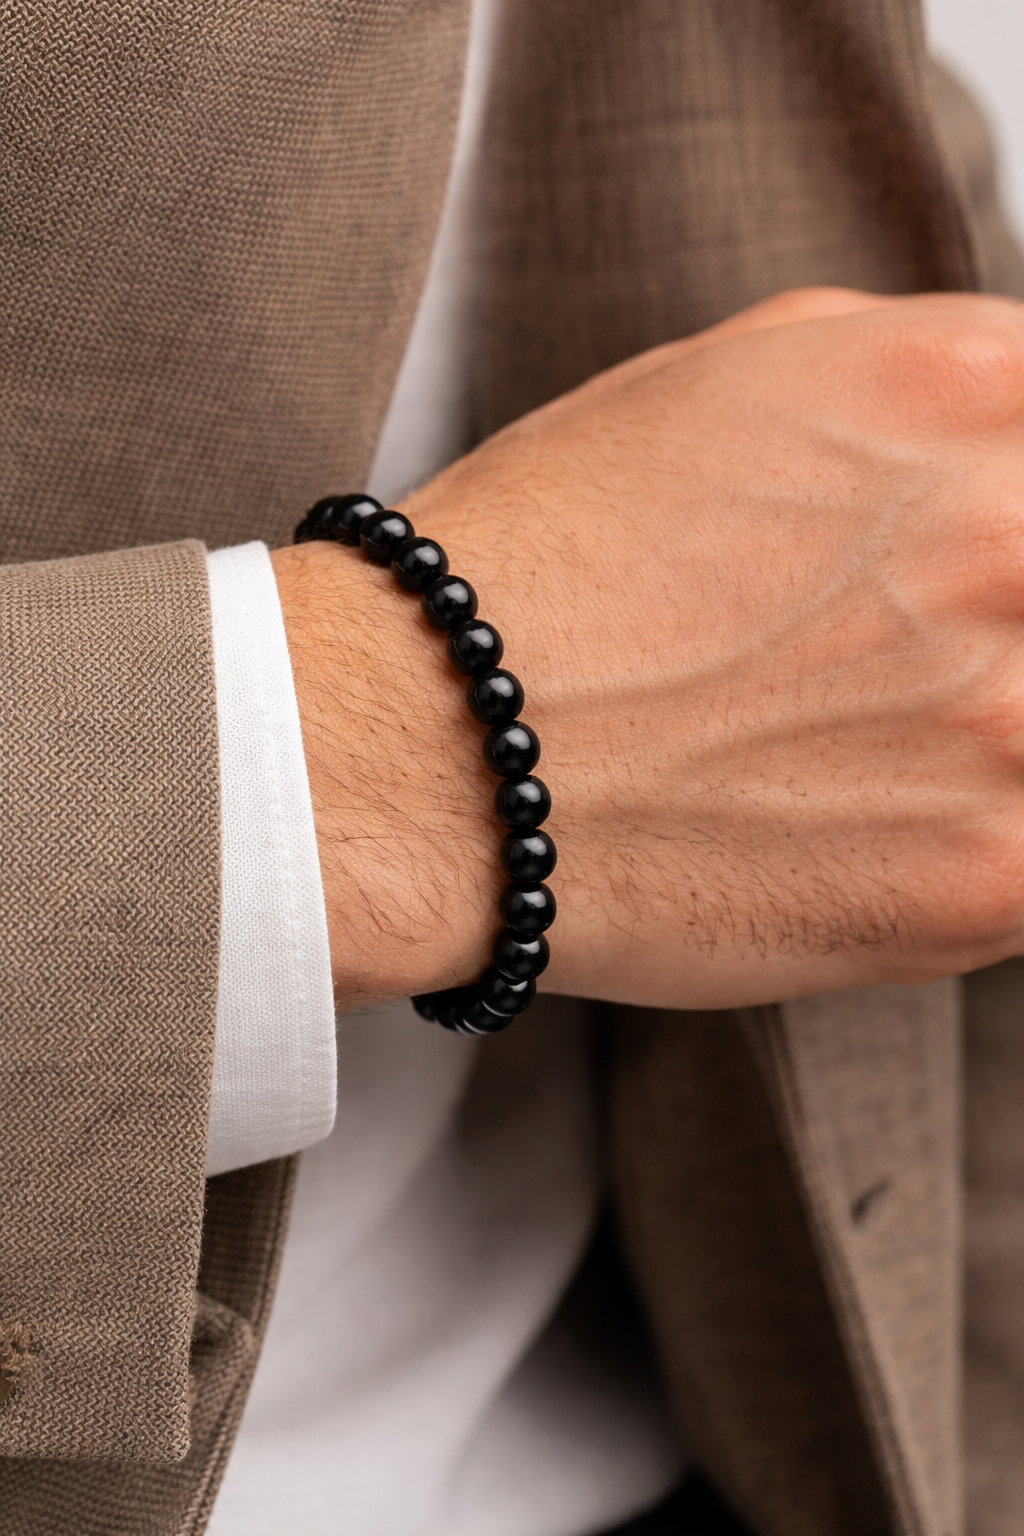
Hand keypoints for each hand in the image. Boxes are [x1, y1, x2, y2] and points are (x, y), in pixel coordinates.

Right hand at [273, 287, 1023, 1011]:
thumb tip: (1011, 430)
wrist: (422, 755)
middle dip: (982, 620)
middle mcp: (1008, 537)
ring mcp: (1010, 718)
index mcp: (955, 388)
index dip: (1004, 508)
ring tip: (851, 752)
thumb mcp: (732, 380)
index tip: (963, 571)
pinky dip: (971, 841)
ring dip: (979, 737)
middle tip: (869, 667)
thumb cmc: (547, 565)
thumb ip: (914, 378)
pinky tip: (866, 830)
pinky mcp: (987, 878)